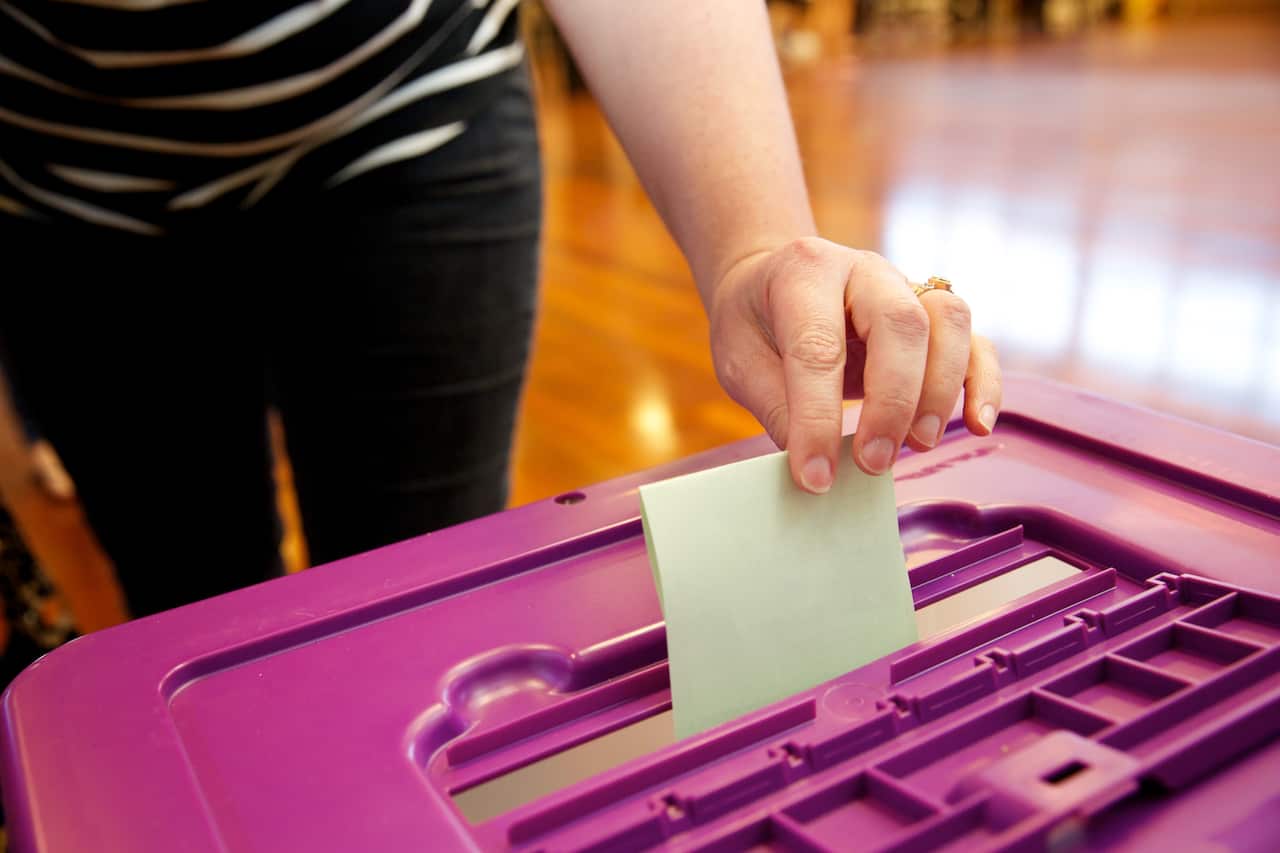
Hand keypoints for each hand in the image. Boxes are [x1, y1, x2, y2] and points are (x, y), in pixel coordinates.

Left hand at [708, 237, 1001, 492]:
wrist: (770, 281)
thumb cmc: (754, 322)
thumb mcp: (739, 360)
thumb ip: (777, 407)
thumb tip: (818, 468)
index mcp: (805, 271)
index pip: (818, 347)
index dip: (818, 417)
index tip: (815, 476)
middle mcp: (864, 269)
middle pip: (901, 323)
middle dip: (893, 401)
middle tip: (874, 462)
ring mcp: (907, 286)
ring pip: (949, 322)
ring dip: (940, 391)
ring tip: (916, 445)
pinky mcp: (934, 316)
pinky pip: (976, 342)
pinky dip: (983, 383)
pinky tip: (980, 424)